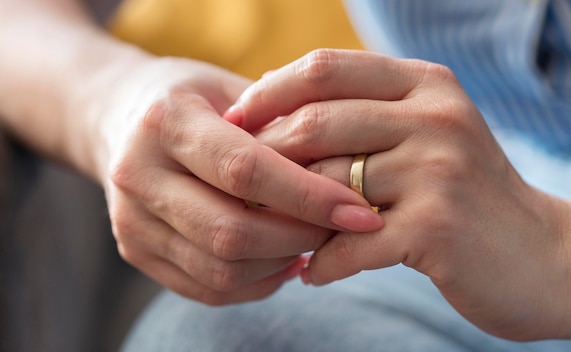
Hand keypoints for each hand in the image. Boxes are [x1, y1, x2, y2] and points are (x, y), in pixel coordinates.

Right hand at [87, 55, 382, 304]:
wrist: (118, 116)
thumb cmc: (191, 97)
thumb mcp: (231, 87)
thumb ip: (281, 121)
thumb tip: (345, 168)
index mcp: (166, 121)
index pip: (245, 170)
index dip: (309, 196)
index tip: (360, 210)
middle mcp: (139, 174)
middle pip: (231, 232)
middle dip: (300, 237)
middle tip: (342, 229)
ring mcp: (131, 220)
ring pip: (221, 269)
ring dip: (281, 263)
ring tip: (315, 242)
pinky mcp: (134, 251)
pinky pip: (207, 288)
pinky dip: (257, 282)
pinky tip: (283, 260)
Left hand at [224, 49, 570, 338]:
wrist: (545, 256)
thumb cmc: (468, 196)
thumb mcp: (427, 137)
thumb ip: (364, 116)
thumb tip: (270, 105)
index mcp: (425, 85)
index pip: (324, 69)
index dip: (269, 93)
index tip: (233, 124)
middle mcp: (434, 116)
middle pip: (315, 123)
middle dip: (266, 159)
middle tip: (241, 191)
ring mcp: (439, 169)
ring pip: (326, 184)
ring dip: (288, 217)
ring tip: (271, 235)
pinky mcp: (438, 225)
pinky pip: (350, 243)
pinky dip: (323, 264)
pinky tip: (313, 274)